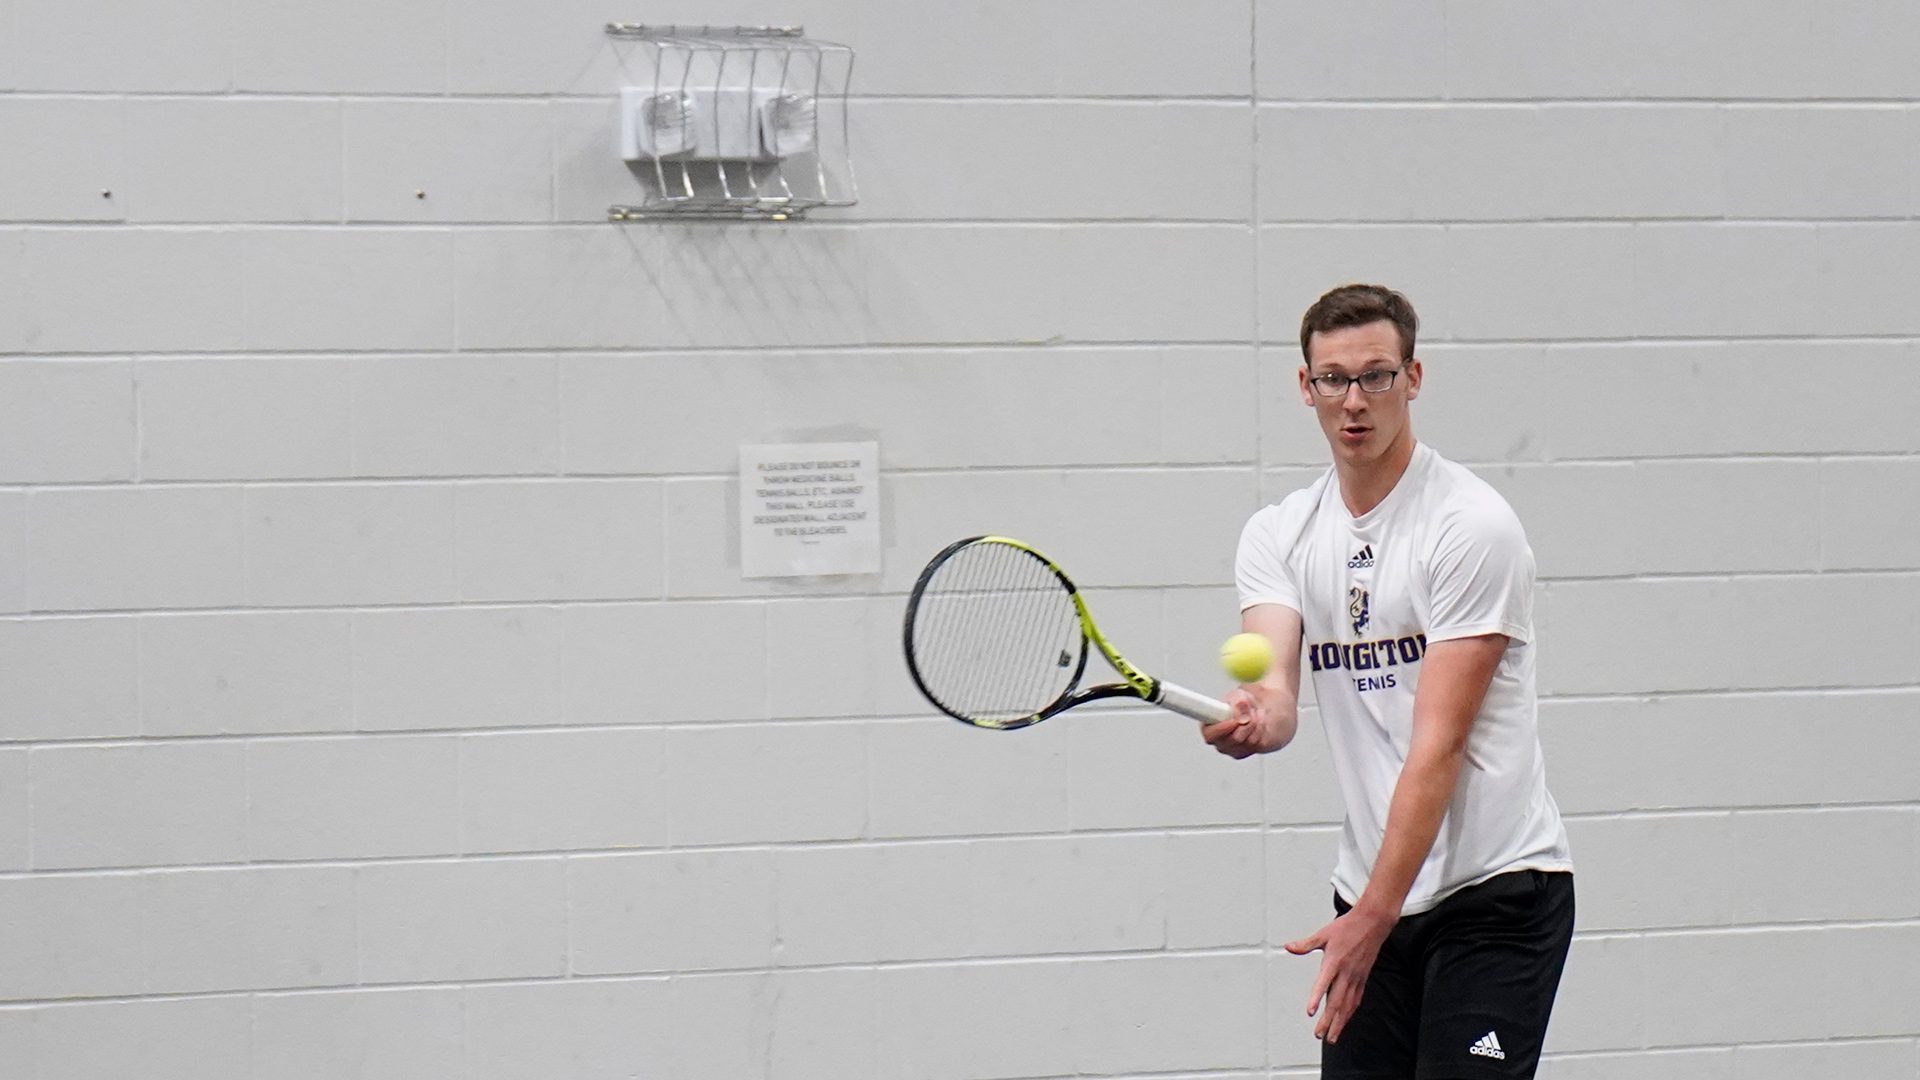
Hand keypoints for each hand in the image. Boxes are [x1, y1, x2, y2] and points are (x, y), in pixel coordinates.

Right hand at [1200, 685, 1289, 758]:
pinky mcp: (1248, 752)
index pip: (1209, 734)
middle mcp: (1219, 741)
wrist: (1258, 711)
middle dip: (1245, 723)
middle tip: (1250, 712)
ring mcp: (1233, 750)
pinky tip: (1260, 722)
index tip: (1234, 720)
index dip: (1221, 728)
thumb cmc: (1242, 704)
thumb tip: (1240, 712)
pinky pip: (1258, 744)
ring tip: (1255, 713)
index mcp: (1209, 727)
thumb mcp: (1239, 696)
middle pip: (1233, 740)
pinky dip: (1262, 730)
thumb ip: (1238, 702)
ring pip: (1248, 741)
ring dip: (1255, 724)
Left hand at [1284, 906, 1394, 1042]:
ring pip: (1348, 1005)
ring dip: (1340, 1022)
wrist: (1373, 923)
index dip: (1317, 998)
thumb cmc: (1347, 927)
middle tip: (1319, 1035)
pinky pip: (1356, 1000)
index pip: (1324, 983)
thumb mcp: (1323, 933)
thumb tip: (1289, 946)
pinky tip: (1344, 1021)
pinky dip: (1350, 1013)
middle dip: (1328, 1020)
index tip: (1311, 1012)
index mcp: (1335, 961)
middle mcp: (1347, 972)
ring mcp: (1356, 977)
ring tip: (1332, 1037)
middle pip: (1337, 1001)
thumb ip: (1306, 944)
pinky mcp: (1363, 979)